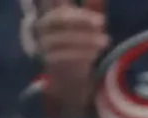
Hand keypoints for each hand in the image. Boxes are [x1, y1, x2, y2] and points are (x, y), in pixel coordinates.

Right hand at [34, 0, 107, 117]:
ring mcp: (43, 44)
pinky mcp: (47, 62)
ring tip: (105, 41)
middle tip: (102, 22)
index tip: (93, 14)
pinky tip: (95, 54)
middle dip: (80, 19)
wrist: (69, 80)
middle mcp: (42, 26)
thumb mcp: (86, 27)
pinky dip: (80, 53)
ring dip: (84, 38)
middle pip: (57, 18)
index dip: (72, 11)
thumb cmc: (79, 47)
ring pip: (60, 38)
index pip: (54, 2)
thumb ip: (91, 9)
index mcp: (51, 14)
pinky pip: (61, 56)